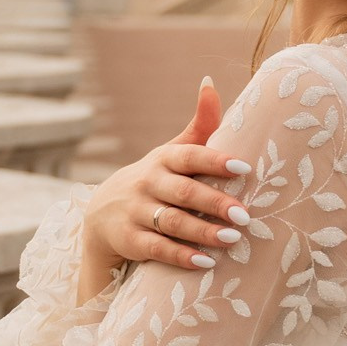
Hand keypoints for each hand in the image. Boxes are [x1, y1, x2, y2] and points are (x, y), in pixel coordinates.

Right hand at [76, 77, 254, 301]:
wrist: (102, 213)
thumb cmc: (154, 179)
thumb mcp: (171, 153)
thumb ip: (199, 126)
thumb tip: (210, 83)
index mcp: (164, 160)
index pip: (190, 156)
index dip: (215, 161)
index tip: (243, 168)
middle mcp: (148, 183)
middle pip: (183, 193)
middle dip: (214, 203)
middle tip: (244, 215)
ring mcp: (135, 212)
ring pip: (171, 222)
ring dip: (202, 231)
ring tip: (232, 239)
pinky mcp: (129, 240)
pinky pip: (156, 248)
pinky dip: (180, 256)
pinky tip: (205, 262)